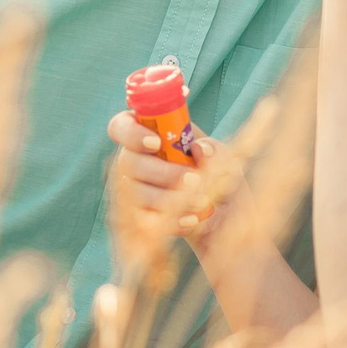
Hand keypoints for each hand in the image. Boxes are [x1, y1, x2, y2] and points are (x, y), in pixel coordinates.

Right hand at [106, 109, 227, 248]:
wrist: (225, 215)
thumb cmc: (219, 174)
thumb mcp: (225, 158)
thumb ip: (214, 149)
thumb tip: (199, 148)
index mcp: (147, 133)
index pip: (121, 127)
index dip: (131, 133)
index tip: (156, 143)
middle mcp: (132, 159)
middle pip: (127, 162)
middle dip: (162, 172)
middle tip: (195, 179)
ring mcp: (131, 190)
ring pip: (135, 193)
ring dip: (167, 198)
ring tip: (201, 202)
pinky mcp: (137, 218)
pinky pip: (143, 220)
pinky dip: (169, 221)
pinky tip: (192, 219)